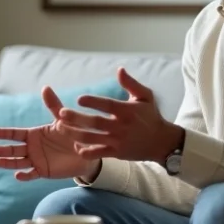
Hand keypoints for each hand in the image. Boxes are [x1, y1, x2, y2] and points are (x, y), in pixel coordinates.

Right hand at [0, 86, 102, 180]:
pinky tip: (18, 176)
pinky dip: (25, 176)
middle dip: (2, 150)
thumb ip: (54, 105)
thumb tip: (45, 87)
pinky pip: (32, 174)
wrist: (86, 152)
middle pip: (13, 149)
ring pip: (18, 162)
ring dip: (8, 163)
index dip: (3, 134)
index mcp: (33, 134)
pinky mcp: (43, 171)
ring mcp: (36, 160)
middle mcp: (31, 147)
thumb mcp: (63, 119)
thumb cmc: (74, 133)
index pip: (15, 134)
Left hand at [57, 68, 182, 162]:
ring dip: (75, 134)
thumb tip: (119, 69)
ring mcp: (118, 141)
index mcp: (127, 111)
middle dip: (77, 118)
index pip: (107, 105)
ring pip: (92, 138)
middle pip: (95, 123)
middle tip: (61, 113)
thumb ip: (131, 84)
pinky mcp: (116, 153)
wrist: (162, 142)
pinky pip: (98, 153)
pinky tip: (75, 146)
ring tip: (60, 128)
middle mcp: (121, 126)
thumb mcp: (145, 97)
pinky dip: (86, 151)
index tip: (79, 99)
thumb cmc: (151, 116)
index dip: (93, 101)